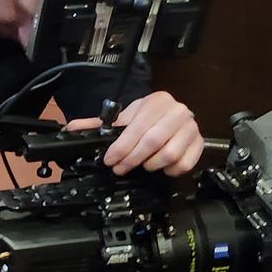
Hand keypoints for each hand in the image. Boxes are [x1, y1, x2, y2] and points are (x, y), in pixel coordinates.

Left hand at [64, 90, 202, 175]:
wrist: (173, 118)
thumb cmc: (147, 119)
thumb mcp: (125, 118)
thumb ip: (98, 124)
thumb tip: (71, 128)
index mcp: (157, 101)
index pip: (137, 127)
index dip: (121, 147)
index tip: (109, 160)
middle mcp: (178, 111)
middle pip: (153, 141)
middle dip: (132, 159)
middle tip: (120, 168)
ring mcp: (191, 128)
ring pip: (169, 154)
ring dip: (151, 164)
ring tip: (143, 165)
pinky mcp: (199, 144)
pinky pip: (184, 164)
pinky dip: (169, 170)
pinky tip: (161, 168)